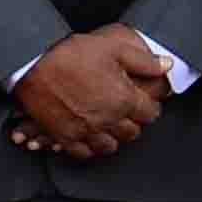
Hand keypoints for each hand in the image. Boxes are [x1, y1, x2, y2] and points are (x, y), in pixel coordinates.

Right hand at [15, 28, 173, 157]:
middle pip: (131, 133)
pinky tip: (89, 135)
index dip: (149, 106)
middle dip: (132, 122)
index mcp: (124, 99)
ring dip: (112, 137)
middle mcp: (108, 120)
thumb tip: (167, 65)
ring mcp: (86, 131)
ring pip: (110, 146)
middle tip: (125, 112)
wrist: (33, 63)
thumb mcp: (114, 47)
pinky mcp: (65, 137)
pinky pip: (84, 153)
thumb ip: (144, 60)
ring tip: (108, 125)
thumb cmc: (73, 52)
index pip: (150, 114)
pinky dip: (89, 147)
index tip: (143, 101)